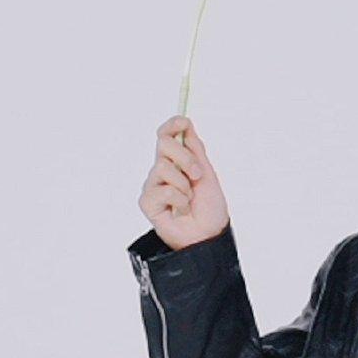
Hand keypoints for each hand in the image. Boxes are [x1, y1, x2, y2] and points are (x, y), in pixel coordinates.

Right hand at [137, 113, 230, 250]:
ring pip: (163, 167)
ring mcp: (153, 186)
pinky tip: (181, 211)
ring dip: (184, 185)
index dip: (172, 125)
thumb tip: (187, 125)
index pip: (166, 135)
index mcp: (176, 162)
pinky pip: (163, 190)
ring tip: (189, 200)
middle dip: (185, 157)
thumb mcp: (207, 174)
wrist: (209, 235)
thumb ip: (196, 150)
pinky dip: (179, 200)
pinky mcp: (148, 202)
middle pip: (163, 144)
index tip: (184, 121)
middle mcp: (162, 171)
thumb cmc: (210, 210)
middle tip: (197, 175)